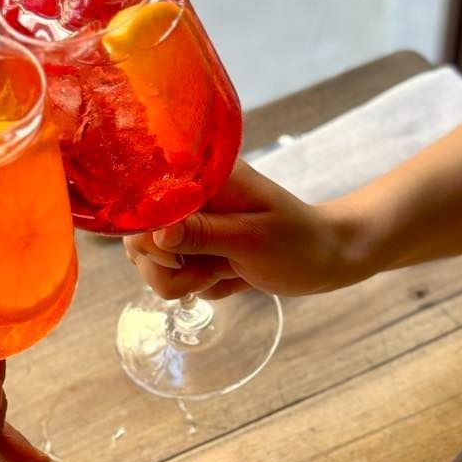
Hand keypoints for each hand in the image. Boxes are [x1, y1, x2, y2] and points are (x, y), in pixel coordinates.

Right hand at [123, 160, 375, 298]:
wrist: (325, 259)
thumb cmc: (298, 241)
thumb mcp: (253, 239)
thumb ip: (203, 234)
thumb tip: (157, 234)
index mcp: (200, 176)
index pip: (140, 200)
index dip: (150, 235)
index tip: (181, 252)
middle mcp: (185, 197)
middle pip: (137, 239)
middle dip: (169, 267)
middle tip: (213, 267)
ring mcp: (187, 226)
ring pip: (150, 265)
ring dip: (184, 281)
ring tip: (224, 271)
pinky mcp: (193, 250)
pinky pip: (172, 277)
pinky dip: (197, 285)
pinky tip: (227, 275)